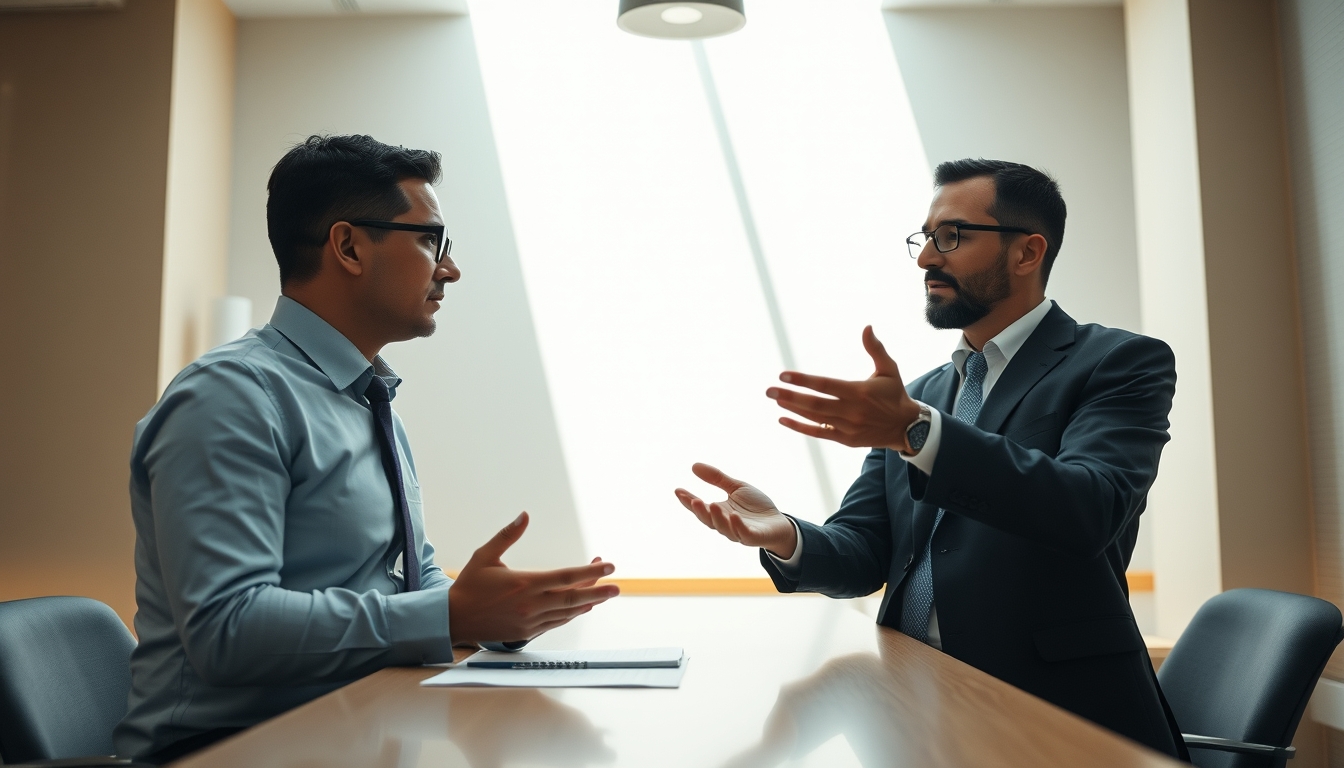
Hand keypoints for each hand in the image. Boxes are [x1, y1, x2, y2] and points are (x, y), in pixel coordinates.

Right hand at [448, 512, 618, 645]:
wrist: (453, 619)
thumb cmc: (469, 585)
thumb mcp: (485, 555)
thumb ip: (507, 535)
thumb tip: (525, 515)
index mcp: (524, 583)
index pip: (565, 576)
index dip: (589, 571)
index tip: (607, 565)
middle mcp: (531, 603)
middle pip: (573, 597)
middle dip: (598, 590)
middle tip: (617, 586)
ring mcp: (531, 620)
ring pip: (568, 611)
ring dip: (588, 602)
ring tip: (605, 593)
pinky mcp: (527, 632)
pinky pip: (557, 622)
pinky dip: (572, 614)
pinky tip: (583, 607)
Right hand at [674, 463, 797, 558]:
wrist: (779, 523)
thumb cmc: (756, 507)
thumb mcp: (736, 488)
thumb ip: (716, 478)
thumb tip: (694, 466)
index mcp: (719, 513)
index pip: (700, 507)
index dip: (688, 501)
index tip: (678, 490)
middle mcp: (725, 524)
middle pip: (708, 520)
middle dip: (700, 511)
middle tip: (693, 501)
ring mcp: (739, 532)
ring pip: (724, 528)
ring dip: (716, 517)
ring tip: (711, 504)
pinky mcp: (753, 536)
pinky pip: (743, 533)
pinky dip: (737, 525)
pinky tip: (733, 515)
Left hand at [767, 326, 920, 450]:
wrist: (906, 427)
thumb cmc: (894, 394)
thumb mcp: (889, 369)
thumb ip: (875, 349)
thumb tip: (866, 327)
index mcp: (859, 392)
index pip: (825, 385)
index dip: (803, 381)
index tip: (784, 374)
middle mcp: (852, 411)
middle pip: (815, 404)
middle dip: (790, 396)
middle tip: (769, 390)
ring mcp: (848, 427)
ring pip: (815, 418)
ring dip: (793, 408)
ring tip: (776, 398)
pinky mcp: (845, 439)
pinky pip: (819, 433)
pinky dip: (800, 427)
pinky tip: (783, 419)